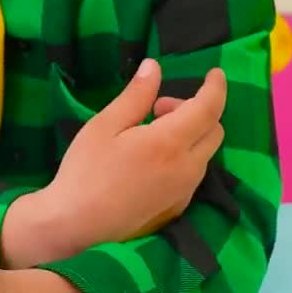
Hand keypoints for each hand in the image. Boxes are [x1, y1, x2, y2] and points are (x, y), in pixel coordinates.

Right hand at [4, 61, 225, 265]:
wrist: (76, 225)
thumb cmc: (86, 171)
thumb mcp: (105, 125)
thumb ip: (136, 95)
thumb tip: (154, 67)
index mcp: (170, 142)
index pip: (210, 107)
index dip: (216, 87)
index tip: (214, 73)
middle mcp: (187, 167)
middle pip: (214, 131)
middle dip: (196, 110)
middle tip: (158, 109)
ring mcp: (184, 191)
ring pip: (205, 154)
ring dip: (190, 136)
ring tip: (150, 136)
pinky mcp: (176, 208)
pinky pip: (193, 175)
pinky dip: (184, 159)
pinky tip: (151, 164)